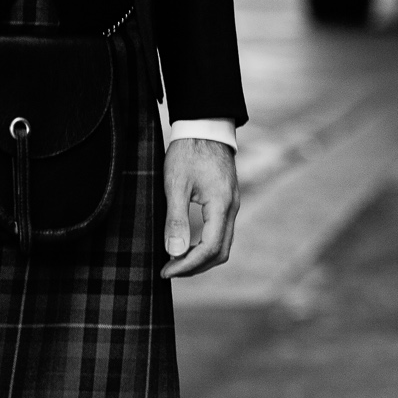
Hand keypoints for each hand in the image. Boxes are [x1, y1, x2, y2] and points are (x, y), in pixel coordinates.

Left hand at [160, 136, 239, 278]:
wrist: (205, 126)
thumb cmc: (188, 152)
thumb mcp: (176, 184)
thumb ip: (175, 219)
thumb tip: (173, 253)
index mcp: (221, 205)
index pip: (209, 248)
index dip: (187, 265)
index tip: (165, 271)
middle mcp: (232, 207)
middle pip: (220, 252)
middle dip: (195, 267)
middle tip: (169, 270)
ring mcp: (232, 204)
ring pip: (223, 244)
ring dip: (201, 258)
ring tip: (175, 260)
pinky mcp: (228, 200)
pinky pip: (222, 232)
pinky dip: (205, 245)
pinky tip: (187, 244)